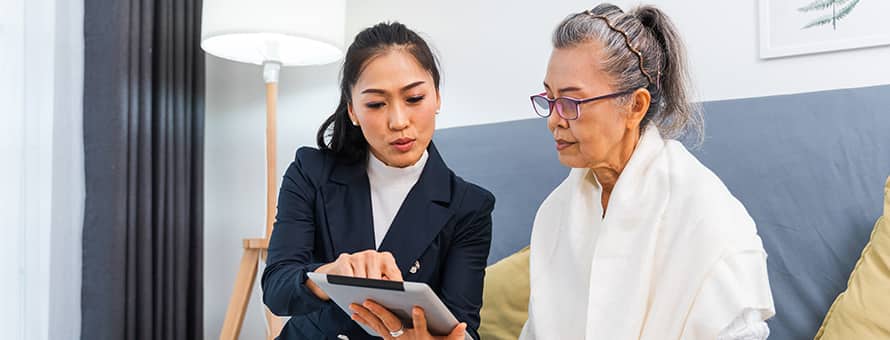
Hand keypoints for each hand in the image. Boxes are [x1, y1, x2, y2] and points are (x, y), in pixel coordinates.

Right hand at [306, 250, 403, 299]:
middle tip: (378, 304)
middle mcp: (373, 255)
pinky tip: (351, 293)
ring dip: (362, 292)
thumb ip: (387, 286)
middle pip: (378, 279)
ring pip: (363, 280)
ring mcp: (358, 256)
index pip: (395, 275)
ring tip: (363, 301)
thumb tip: (397, 300)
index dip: (397, 289)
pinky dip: (350, 287)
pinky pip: (348, 277)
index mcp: (386, 259)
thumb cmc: (362, 277)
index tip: (398, 300)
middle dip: (378, 293)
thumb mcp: (377, 279)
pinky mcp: (344, 259)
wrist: (338, 270)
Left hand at [349, 300, 466, 339]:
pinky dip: (364, 321)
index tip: (416, 307)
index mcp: (421, 338)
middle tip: (369, 300)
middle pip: (392, 324)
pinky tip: (355, 313)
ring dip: (366, 314)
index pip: (421, 328)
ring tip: (354, 304)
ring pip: (378, 325)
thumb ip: (454, 336)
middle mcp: (405, 339)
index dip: (419, 319)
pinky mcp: (387, 339)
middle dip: (380, 311)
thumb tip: (462, 325)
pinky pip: (374, 329)